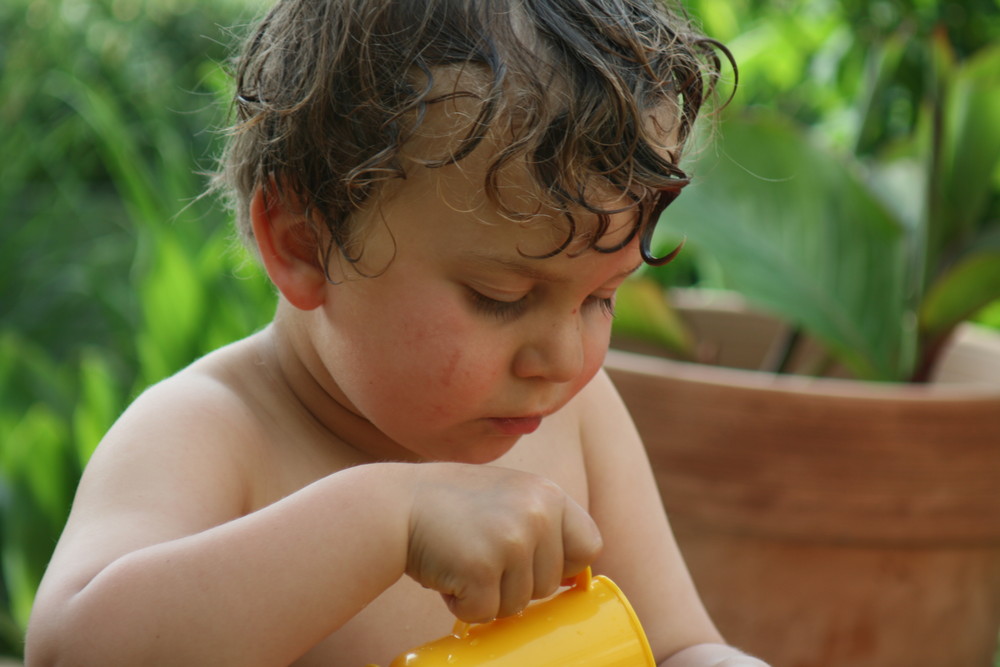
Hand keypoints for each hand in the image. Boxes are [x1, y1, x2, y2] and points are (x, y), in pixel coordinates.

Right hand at [404, 463, 601, 622]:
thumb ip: (541, 523)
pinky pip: (485, 613)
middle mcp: (537, 513)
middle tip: (481, 556)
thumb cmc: (449, 506)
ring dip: (488, 595)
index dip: (566, 565)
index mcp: (548, 493)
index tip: (536, 567)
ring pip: (519, 603)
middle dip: (516, 584)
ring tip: (463, 559)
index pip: (589, 545)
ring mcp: (512, 540)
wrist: (393, 505)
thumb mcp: (507, 496)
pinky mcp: (483, 568)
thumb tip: (579, 578)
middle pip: (552, 584)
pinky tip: (448, 572)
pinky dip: (463, 605)